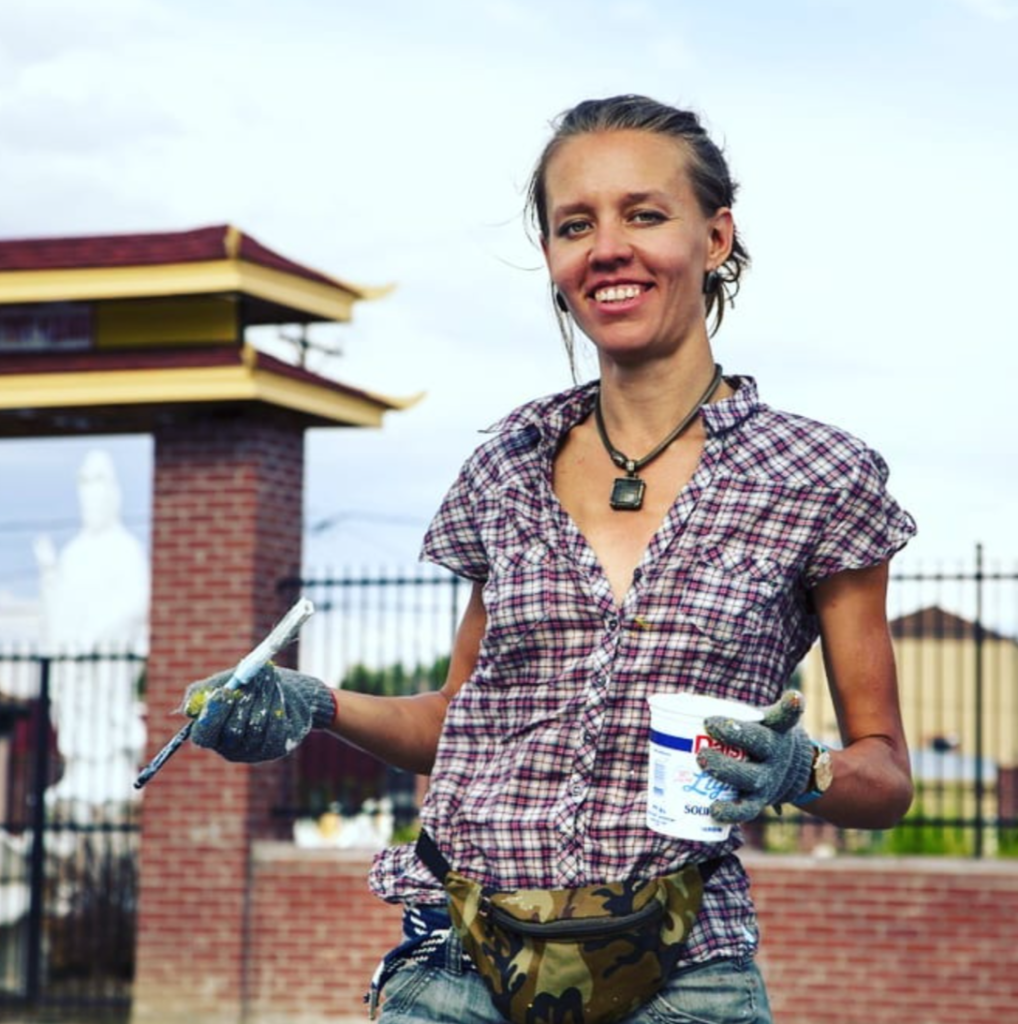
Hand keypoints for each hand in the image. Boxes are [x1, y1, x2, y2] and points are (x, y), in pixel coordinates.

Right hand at [182, 664, 335, 762]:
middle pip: (232, 731)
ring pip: (255, 726)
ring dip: (262, 697)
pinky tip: (278, 691)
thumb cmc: (249, 685)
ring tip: (268, 677)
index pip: (203, 736)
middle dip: (242, 700)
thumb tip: (190, 708)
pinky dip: (276, 704)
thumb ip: (203, 692)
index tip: (224, 692)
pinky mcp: (275, 747)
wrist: (288, 689)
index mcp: (211, 733)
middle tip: (252, 677)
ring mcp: (254, 750)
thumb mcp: (224, 682)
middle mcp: (230, 747)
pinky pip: (275, 727)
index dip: (212, 716)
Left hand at [696, 690, 815, 823]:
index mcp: (776, 729)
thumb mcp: (757, 720)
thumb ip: (730, 711)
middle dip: (735, 735)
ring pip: (751, 777)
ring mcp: (769, 779)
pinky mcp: (759, 800)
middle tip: (709, 726)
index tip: (793, 698)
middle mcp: (776, 754)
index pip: (785, 715)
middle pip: (760, 744)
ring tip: (702, 761)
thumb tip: (680, 701)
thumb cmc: (758, 737)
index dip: (790, 707)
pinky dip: (731, 812)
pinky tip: (714, 810)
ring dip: (726, 770)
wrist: (787, 772)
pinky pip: (747, 809)